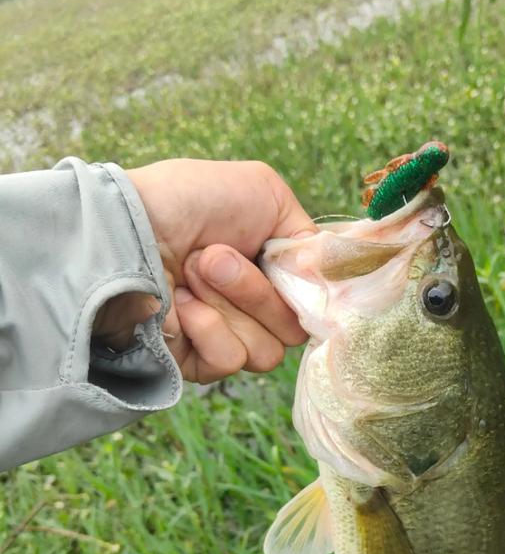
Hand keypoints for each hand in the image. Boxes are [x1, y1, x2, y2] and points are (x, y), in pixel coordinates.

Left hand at [93, 159, 313, 382]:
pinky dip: (207, 328)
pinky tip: (178, 306)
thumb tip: (331, 283)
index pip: (314, 300)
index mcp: (269, 266)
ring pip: (268, 350)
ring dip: (229, 306)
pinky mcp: (197, 361)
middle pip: (294, 328)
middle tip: (213, 258)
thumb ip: (310, 238)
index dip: (307, 289)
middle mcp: (250, 303)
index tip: (291, 268)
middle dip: (256, 291)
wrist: (124, 229)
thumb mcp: (265, 191)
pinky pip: (232, 360)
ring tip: (189, 276)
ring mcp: (224, 333)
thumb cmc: (187, 200)